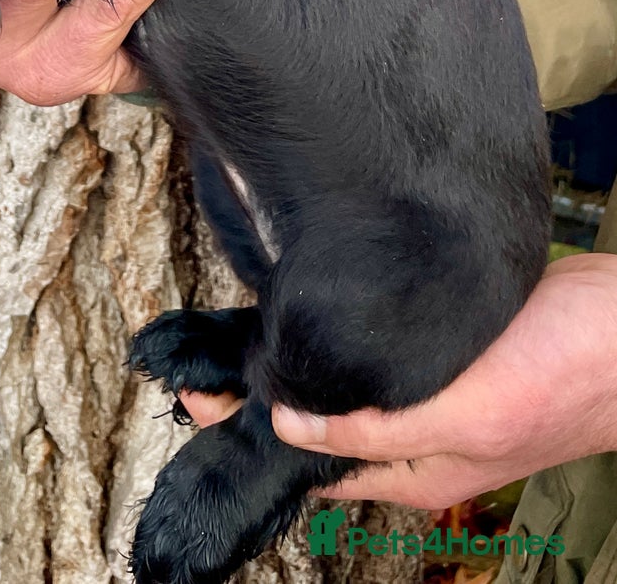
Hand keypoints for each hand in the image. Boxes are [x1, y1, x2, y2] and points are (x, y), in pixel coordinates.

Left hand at [179, 254, 616, 508]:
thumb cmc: (566, 377)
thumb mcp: (467, 412)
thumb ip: (378, 427)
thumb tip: (289, 426)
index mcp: (412, 466)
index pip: (307, 458)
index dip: (246, 432)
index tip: (190, 397)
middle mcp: (412, 430)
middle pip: (315, 416)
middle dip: (255, 391)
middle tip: (194, 355)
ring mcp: (426, 383)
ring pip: (340, 375)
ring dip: (292, 354)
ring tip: (233, 322)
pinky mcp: (438, 337)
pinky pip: (371, 339)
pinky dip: (333, 325)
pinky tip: (302, 290)